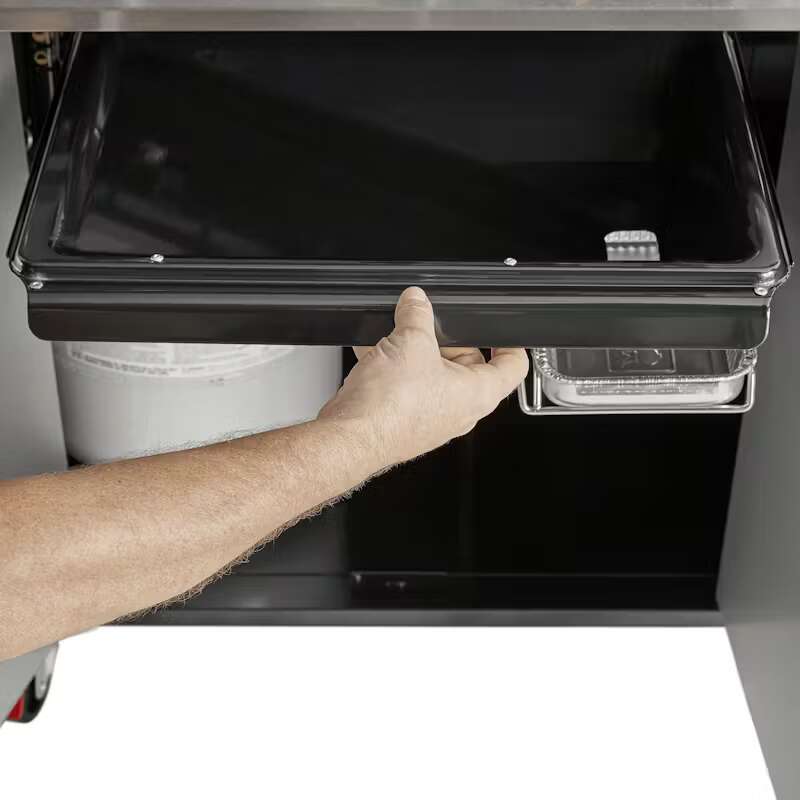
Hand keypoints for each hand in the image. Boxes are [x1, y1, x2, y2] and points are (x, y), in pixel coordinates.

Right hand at [318, 287, 528, 469]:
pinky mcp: (405, 420)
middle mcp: (460, 410)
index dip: (511, 343)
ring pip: (431, 374)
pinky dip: (392, 368)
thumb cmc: (388, 408)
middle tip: (429, 323)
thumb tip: (416, 301)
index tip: (502, 331)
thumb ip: (416, 314)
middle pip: (466, 364)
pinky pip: (406, 387)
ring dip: (414, 353)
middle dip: (445, 339)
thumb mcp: (410, 341)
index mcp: (478, 394)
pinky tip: (374, 353)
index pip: (513, 366)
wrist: (350, 437)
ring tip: (395, 337)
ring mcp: (432, 417)